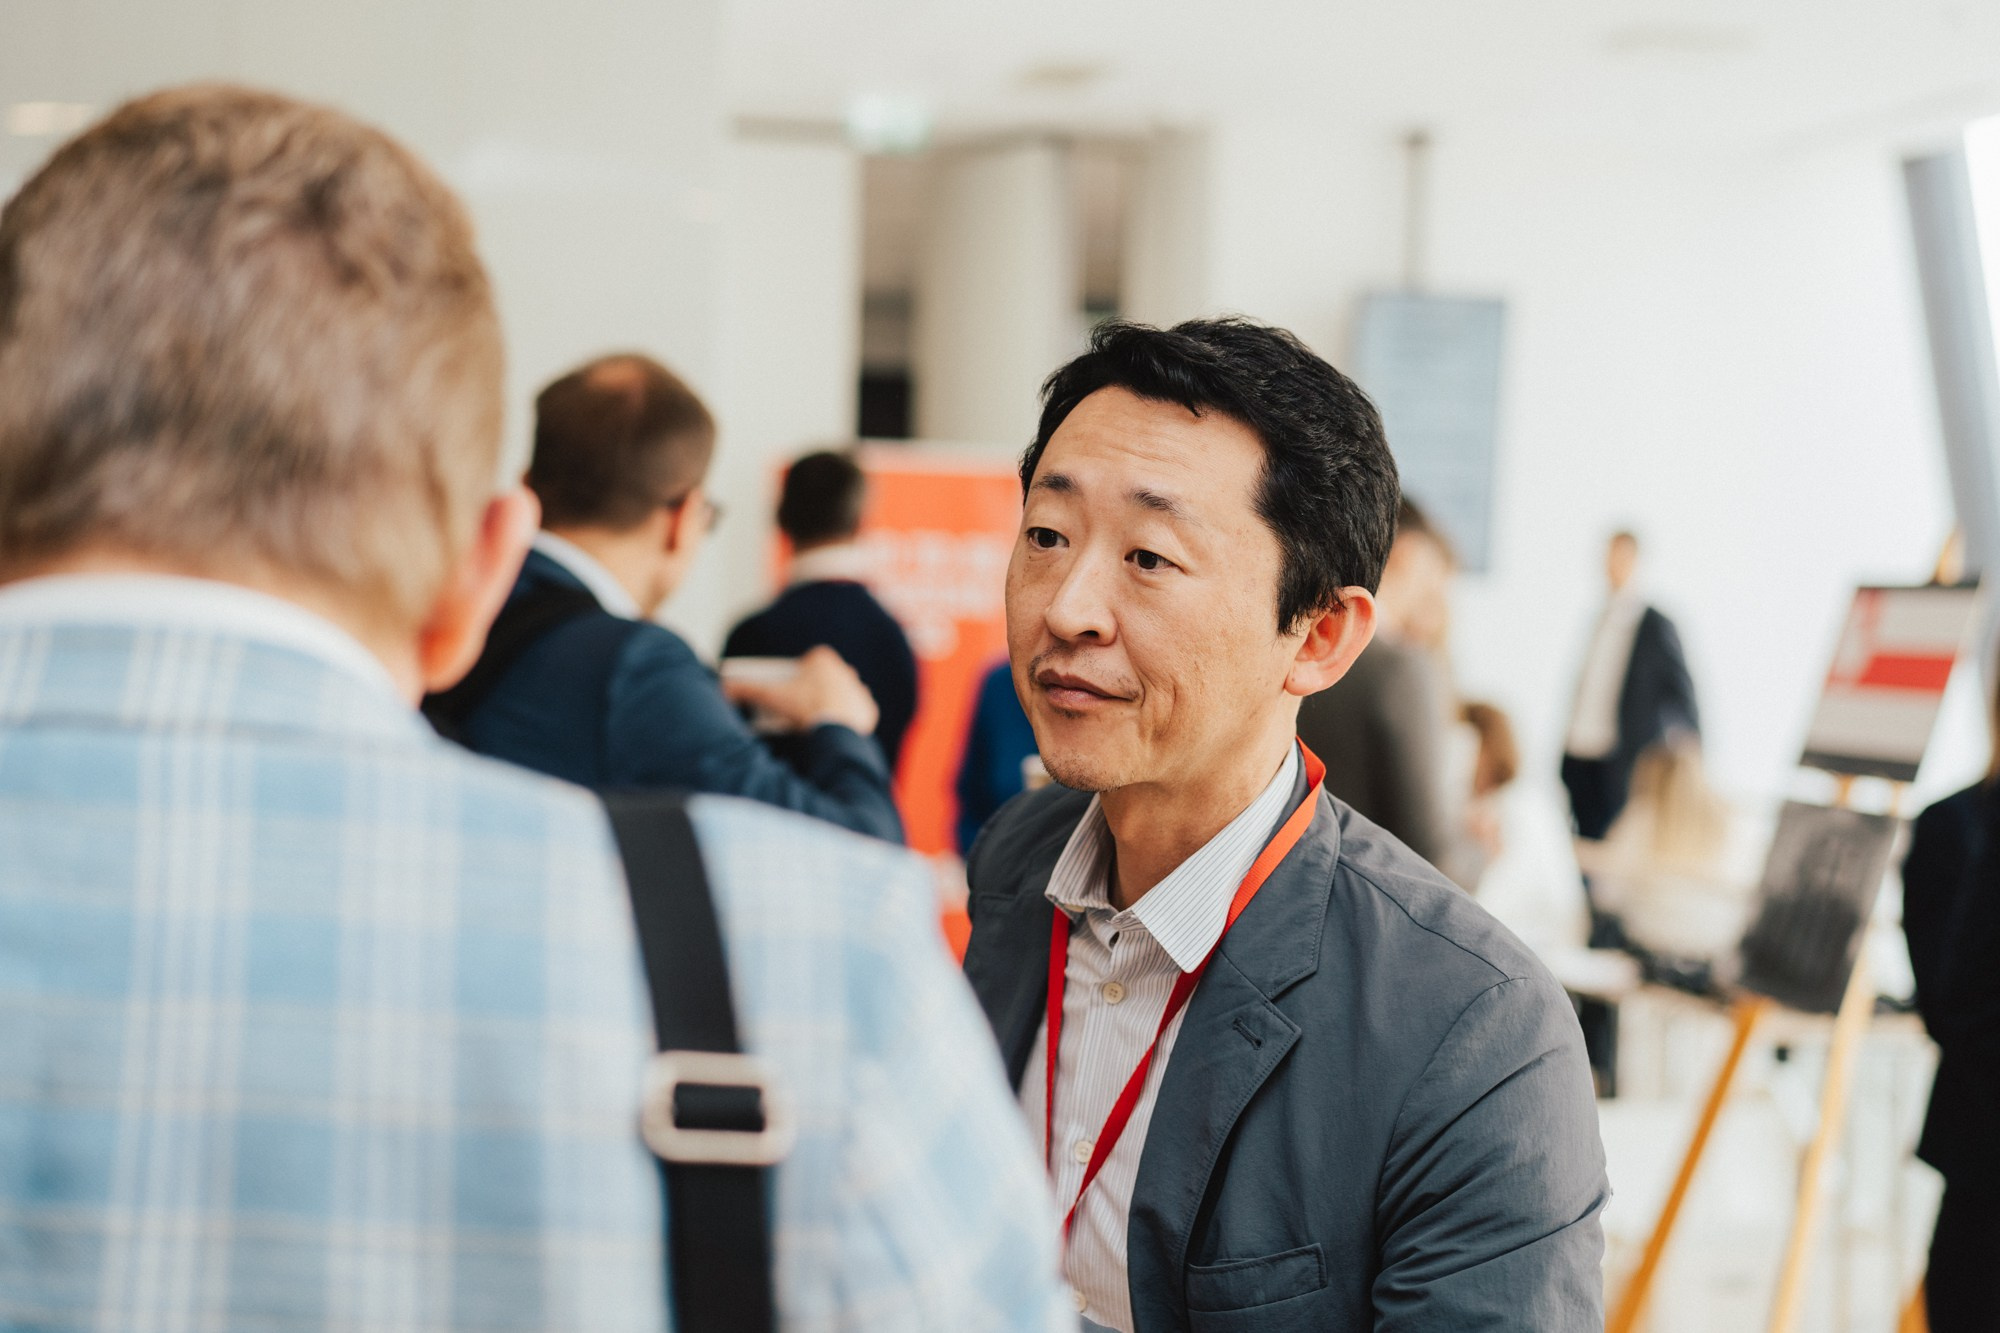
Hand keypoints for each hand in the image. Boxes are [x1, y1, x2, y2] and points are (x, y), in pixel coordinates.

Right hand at [722, 645, 878, 735]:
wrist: (832, 729)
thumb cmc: (801, 706)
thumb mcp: (769, 694)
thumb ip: (745, 688)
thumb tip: (722, 687)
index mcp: (823, 659)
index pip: (809, 661)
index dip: (798, 674)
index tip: (790, 689)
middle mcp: (846, 671)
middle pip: (826, 679)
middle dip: (815, 689)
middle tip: (800, 707)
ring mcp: (859, 691)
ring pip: (843, 694)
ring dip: (833, 703)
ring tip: (817, 718)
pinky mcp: (868, 710)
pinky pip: (858, 712)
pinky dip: (849, 718)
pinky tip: (839, 725)